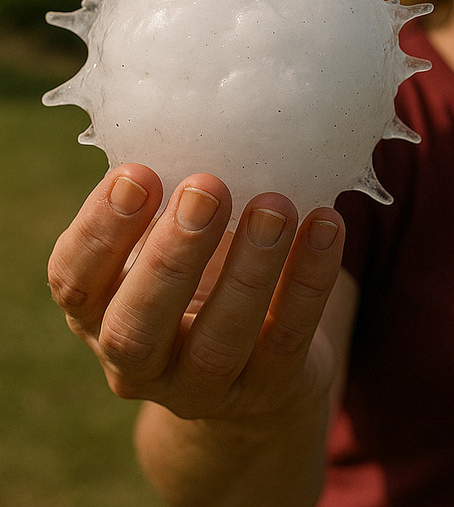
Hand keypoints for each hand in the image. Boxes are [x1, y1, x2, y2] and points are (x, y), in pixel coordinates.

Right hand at [48, 165, 345, 421]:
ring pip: (219, 343)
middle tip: (207, 187)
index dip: (101, 230)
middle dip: (172, 256)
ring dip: (249, 271)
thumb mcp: (166, 242)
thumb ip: (167, 201)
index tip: (138, 171)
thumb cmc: (198, 275)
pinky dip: (308, 282)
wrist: (252, 365)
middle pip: (137, 327)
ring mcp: (203, 390)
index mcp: (98, 314)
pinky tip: (326, 226)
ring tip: (275, 206)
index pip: (75, 282)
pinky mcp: (267, 392)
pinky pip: (289, 340)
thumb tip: (198, 113)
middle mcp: (138, 365)